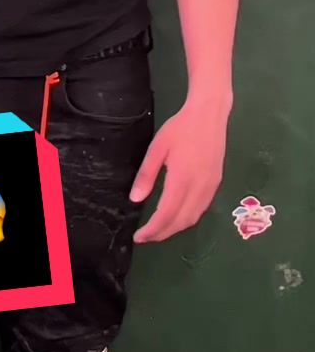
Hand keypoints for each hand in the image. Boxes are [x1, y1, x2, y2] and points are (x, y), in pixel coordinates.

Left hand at [130, 97, 230, 243]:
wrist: (210, 115)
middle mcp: (199, 188)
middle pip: (181, 221)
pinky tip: (177, 216)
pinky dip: (188, 219)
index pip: (166, 215)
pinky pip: (202, 209)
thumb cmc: (180, 128)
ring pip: (193, 218)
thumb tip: (135, 199)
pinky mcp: (216, 183)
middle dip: (162, 233)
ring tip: (158, 230)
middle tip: (146, 237)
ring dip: (176, 229)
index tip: (139, 237)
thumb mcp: (157, 148)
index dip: (152, 230)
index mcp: (182, 180)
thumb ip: (146, 175)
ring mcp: (210, 187)